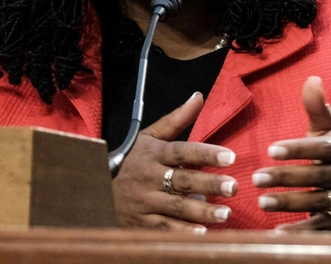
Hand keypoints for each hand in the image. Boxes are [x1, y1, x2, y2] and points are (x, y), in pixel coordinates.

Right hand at [111, 91, 238, 232]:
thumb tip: (199, 97)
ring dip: (202, 212)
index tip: (230, 157)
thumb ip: (176, 119)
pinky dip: (182, 232)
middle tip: (234, 187)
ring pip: (176, 207)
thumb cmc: (131, 159)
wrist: (97, 186)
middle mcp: (149, 177)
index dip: (206, 154)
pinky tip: (203, 233)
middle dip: (209, 184)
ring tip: (226, 213)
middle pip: (182, 181)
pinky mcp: (140, 222)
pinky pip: (164, 228)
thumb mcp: (149, 136)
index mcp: (154, 153)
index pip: (182, 151)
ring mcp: (144, 201)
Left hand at [252, 76, 330, 230]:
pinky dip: (299, 232)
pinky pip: (320, 229)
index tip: (271, 150)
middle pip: (316, 178)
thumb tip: (311, 78)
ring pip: (317, 203)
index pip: (320, 149)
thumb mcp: (330, 128)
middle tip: (256, 178)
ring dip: (289, 204)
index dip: (297, 149)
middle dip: (286, 178)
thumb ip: (317, 107)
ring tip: (261, 202)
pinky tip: (276, 233)